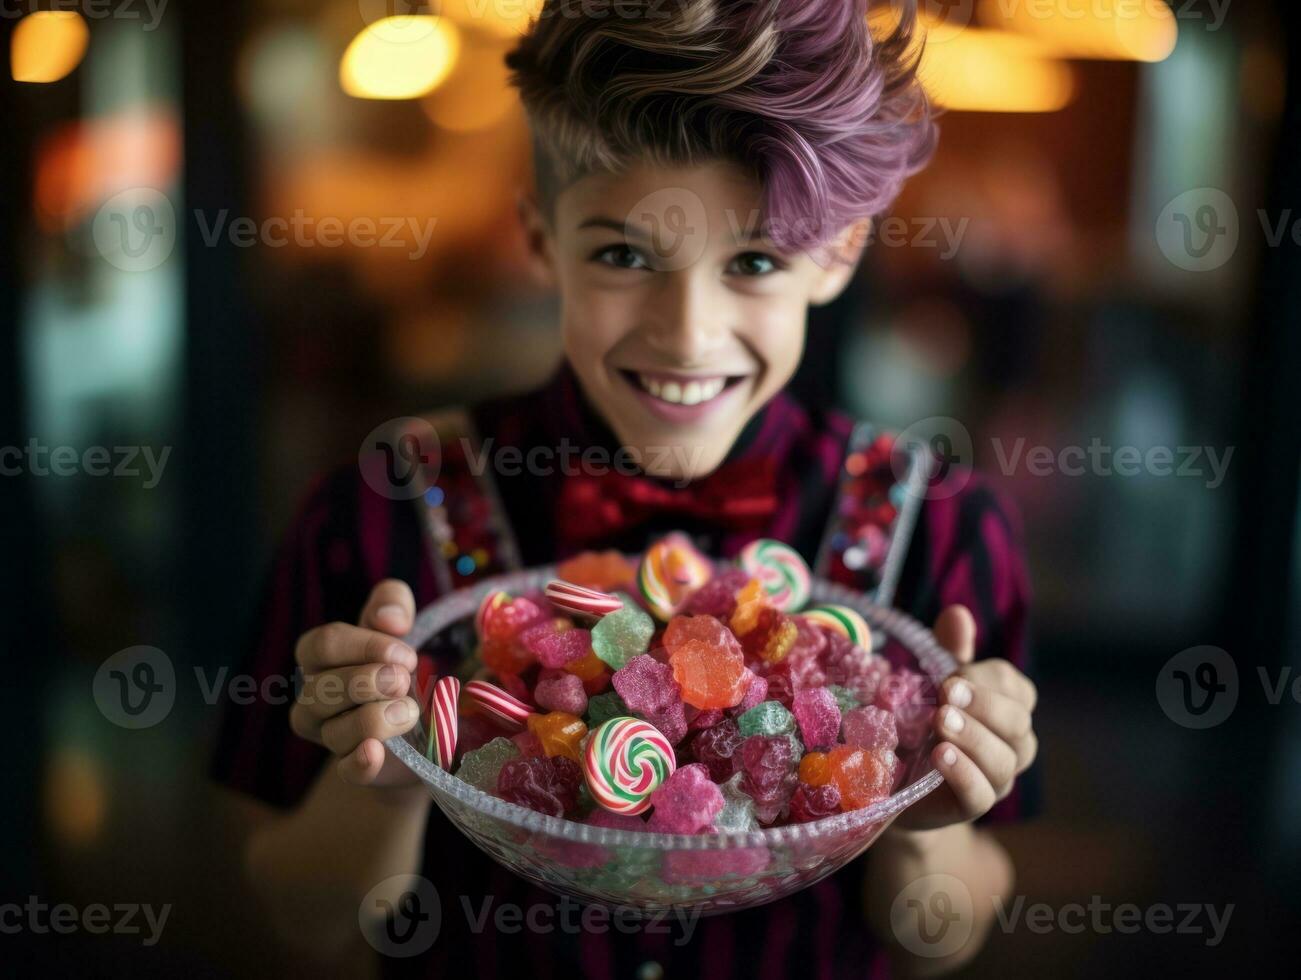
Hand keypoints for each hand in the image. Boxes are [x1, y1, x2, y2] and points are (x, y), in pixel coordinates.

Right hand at [289, 579, 422, 787]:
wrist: (426, 716)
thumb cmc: (400, 663)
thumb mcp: (398, 624)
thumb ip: (392, 603)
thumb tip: (388, 619)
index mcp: (323, 659)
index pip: (320, 646)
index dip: (363, 647)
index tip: (405, 653)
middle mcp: (318, 698)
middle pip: (320, 689)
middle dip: (366, 681)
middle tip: (405, 680)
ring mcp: (334, 735)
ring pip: (333, 730)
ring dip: (374, 717)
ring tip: (411, 710)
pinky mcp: (359, 766)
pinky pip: (348, 770)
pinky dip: (360, 762)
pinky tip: (377, 751)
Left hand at [892, 605, 1037, 830]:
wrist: (892, 779)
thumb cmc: (919, 721)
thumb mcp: (931, 682)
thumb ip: (948, 651)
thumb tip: (958, 614)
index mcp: (1006, 707)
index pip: (1016, 688)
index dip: (990, 680)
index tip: (955, 674)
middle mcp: (1010, 743)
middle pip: (1017, 722)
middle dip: (984, 705)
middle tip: (947, 694)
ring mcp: (995, 777)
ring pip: (1003, 759)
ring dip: (973, 738)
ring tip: (941, 723)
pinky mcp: (971, 805)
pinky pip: (981, 794)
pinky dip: (965, 774)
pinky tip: (942, 757)